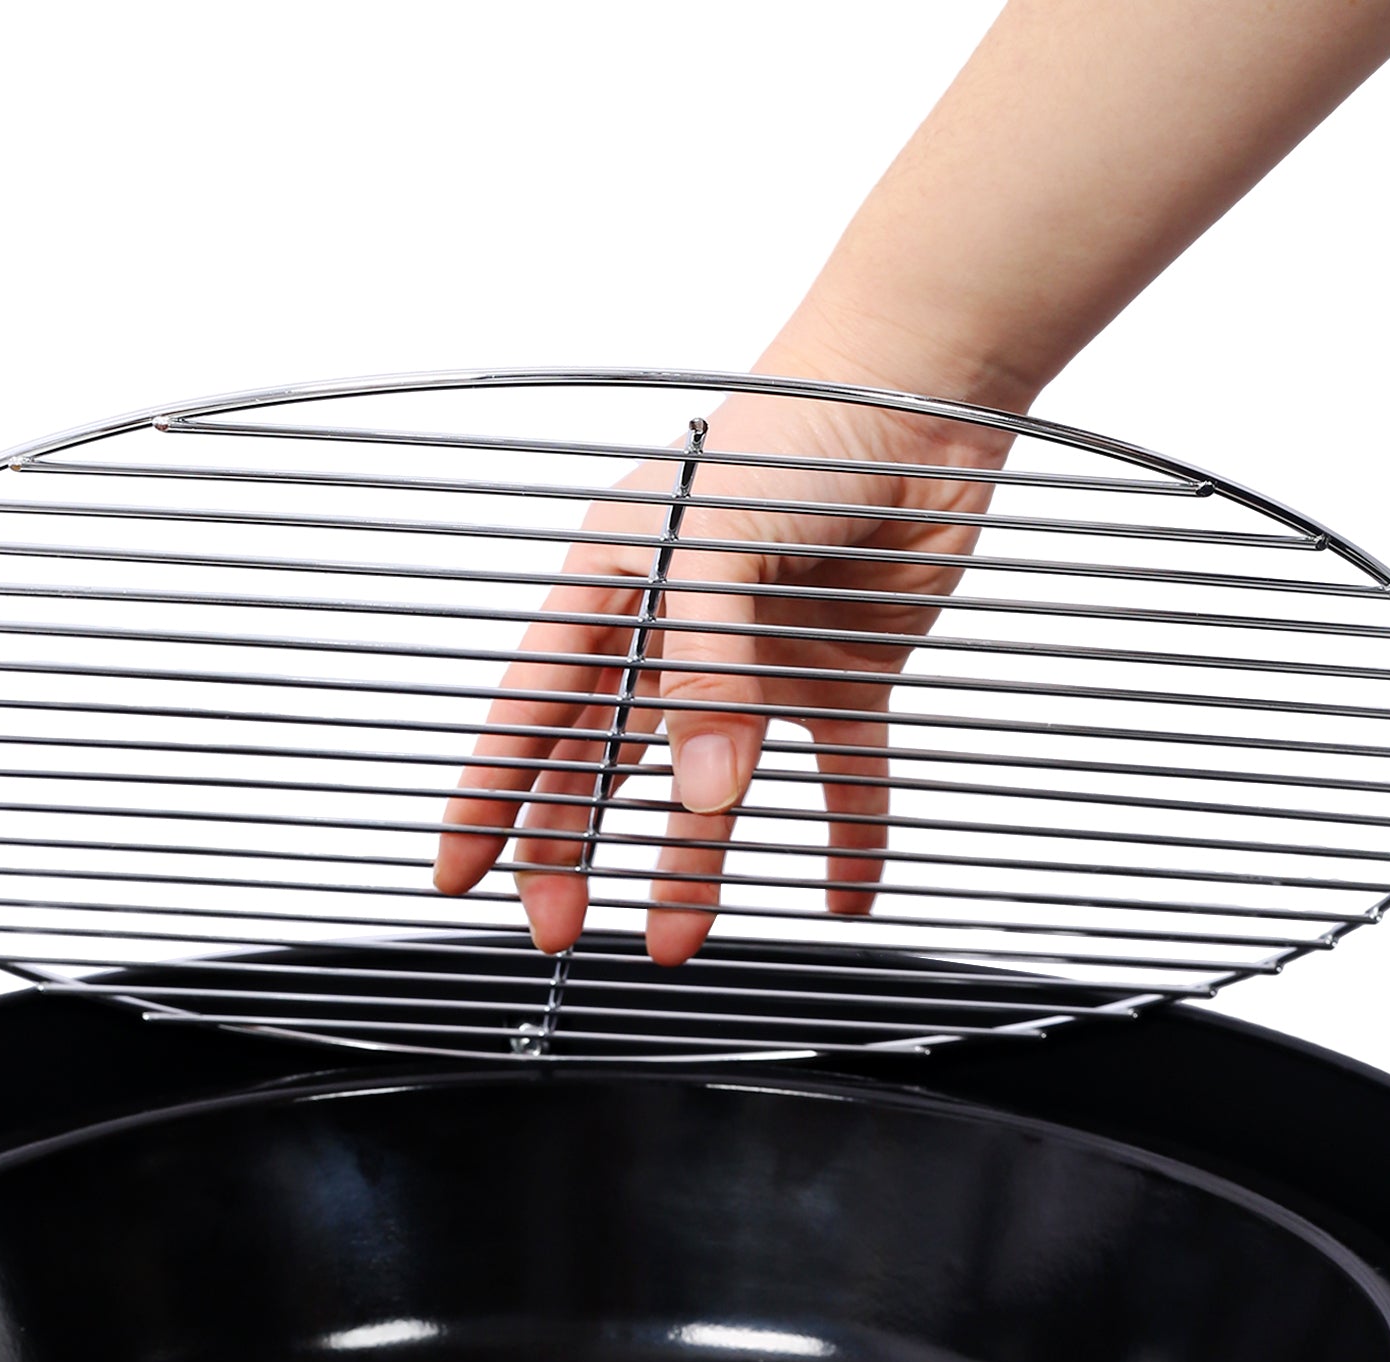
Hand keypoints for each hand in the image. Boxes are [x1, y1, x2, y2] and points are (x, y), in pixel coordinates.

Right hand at [429, 383, 1014, 967]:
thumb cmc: (803, 425)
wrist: (928, 391)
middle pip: (599, 765)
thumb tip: (706, 790)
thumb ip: (707, 668)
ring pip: (706, 790)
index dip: (492, 793)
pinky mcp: (841, 675)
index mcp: (616, 584)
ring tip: (678, 942)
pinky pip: (841, 777)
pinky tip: (843, 894)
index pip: (533, 707)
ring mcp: (757, 660)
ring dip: (690, 868)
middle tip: (561, 927)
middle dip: (569, 851)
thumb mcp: (722, 540)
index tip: (461, 870)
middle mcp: (676, 631)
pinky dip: (847, 838)